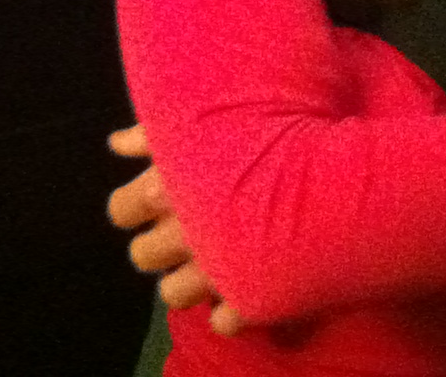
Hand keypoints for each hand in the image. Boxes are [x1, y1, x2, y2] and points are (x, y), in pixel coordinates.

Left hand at [107, 125, 244, 333]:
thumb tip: (116, 144)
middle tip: (187, 233)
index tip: (156, 204)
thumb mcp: (203, 123)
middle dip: (160, 246)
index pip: (120, 210)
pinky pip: (222, 322)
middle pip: (142, 256)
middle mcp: (180, 232)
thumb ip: (153, 135)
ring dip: (191, 281)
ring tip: (215, 263)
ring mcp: (213, 270)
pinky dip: (233, 307)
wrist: (330, 172)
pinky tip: (247, 284)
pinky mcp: (248, 300)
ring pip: (173, 294)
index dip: (135, 208)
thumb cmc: (263, 133)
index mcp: (164, 189)